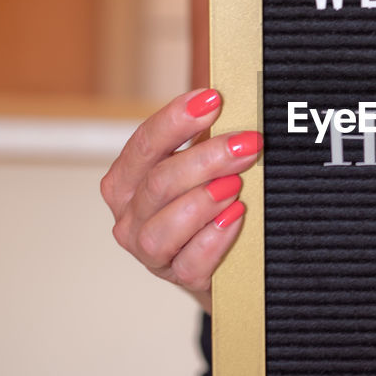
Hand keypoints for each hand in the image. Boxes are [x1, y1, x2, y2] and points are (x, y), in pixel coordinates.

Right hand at [100, 88, 262, 310]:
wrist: (223, 263)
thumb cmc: (208, 204)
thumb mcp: (200, 169)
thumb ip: (206, 140)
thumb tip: (232, 102)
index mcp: (128, 181)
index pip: (145, 144)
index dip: (176, 120)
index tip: (213, 99)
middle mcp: (130, 216)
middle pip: (158, 182)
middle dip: (206, 158)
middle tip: (247, 143)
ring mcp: (150, 251)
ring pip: (164, 225)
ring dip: (203, 200)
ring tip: (237, 184)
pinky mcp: (177, 276)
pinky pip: (190, 262)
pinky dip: (213, 238)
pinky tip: (235, 218)